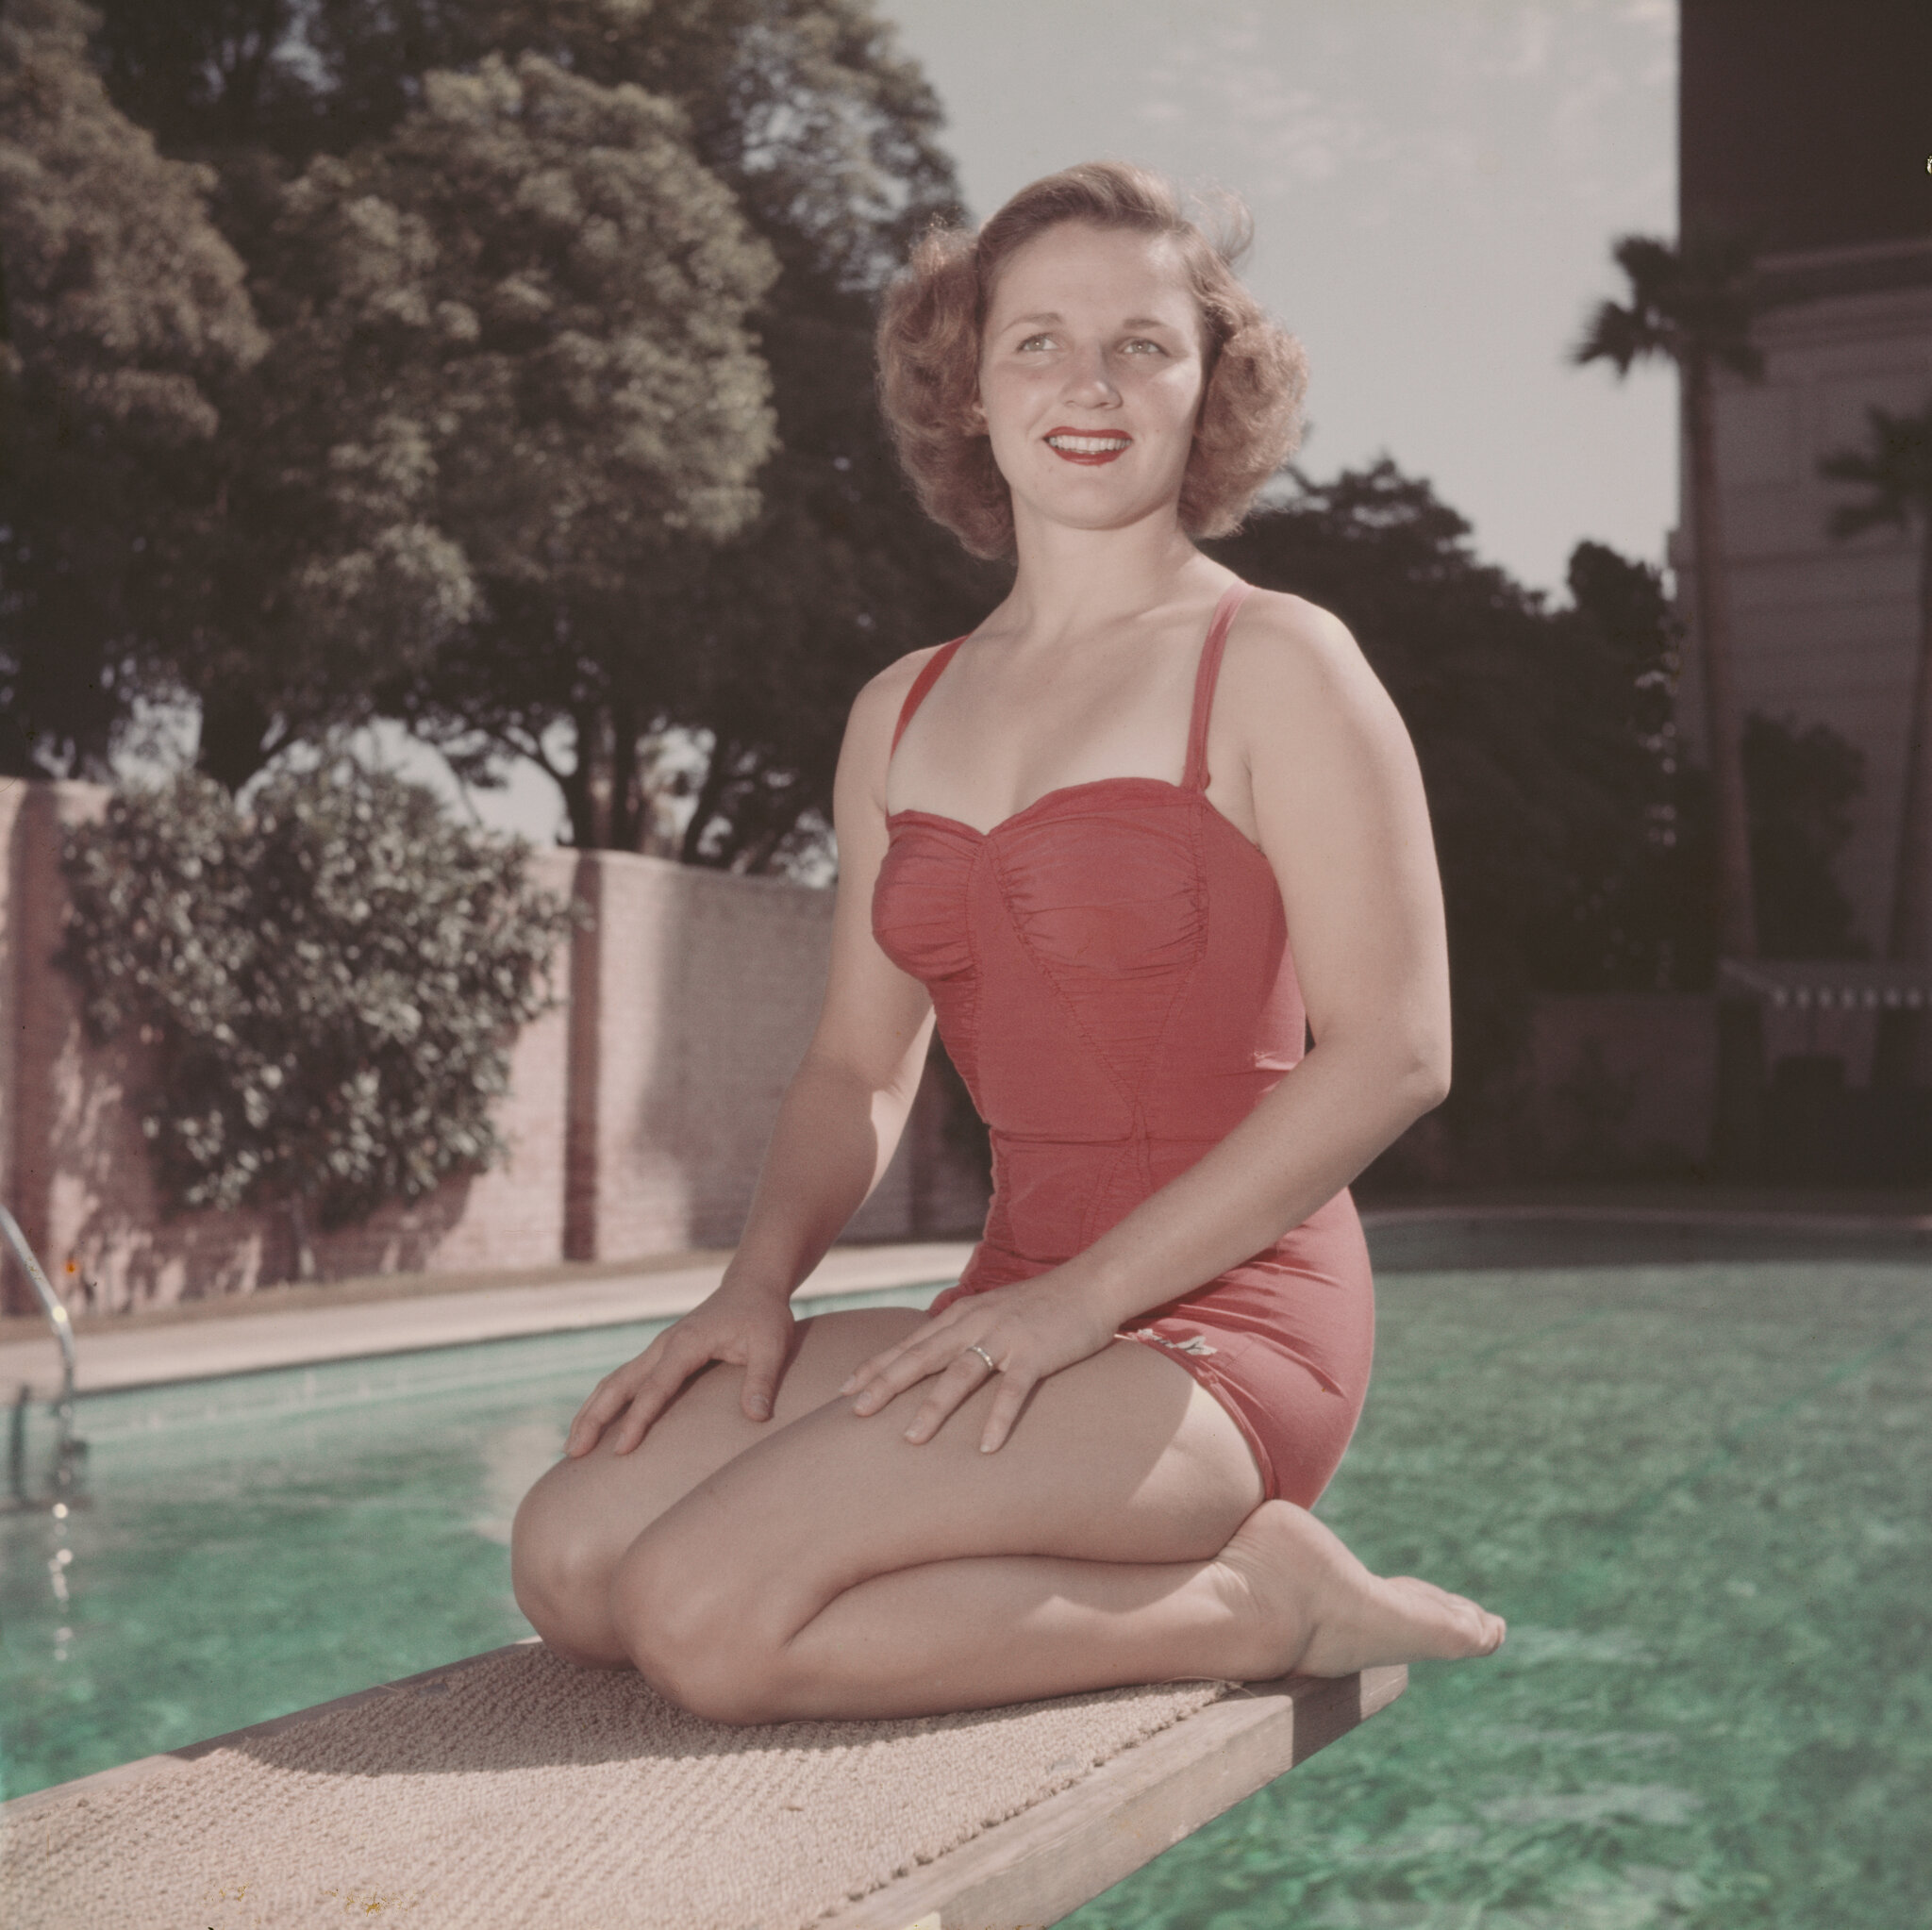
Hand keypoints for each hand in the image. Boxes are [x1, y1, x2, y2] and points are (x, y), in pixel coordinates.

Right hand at [565, 1282, 793, 1456]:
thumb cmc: (763, 1315)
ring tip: (571, 1447)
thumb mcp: (773, 1344)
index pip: (655, 1387)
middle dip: (593, 1417)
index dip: (637, 1420)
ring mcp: (658, 1349)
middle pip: (619, 1383)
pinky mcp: (660, 1354)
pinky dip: (604, 1401)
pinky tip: (595, 1423)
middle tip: (572, 1453)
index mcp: (686, 1343)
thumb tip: (756, 1416)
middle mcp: (663, 1345)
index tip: (620, 1451)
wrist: (752, 1284)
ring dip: (591, 1411)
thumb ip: (763, 1379)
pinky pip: (625, 1379)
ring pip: (615, 1381)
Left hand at [836, 1270, 1118, 1452]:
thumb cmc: (1041, 1304)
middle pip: (921, 1357)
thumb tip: (933, 1356)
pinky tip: (985, 1448)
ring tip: (910, 1439)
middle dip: (886, 1384)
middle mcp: (976, 1324)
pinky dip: (998, 1419)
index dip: (876, 1366)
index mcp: (961, 1315)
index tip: (843, 1389)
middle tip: (854, 1412)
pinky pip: (1013, 1391)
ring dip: (934, 1407)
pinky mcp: (1036, 1355)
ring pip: (960, 1375)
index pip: (909, 1344)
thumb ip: (963, 1331)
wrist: (1091, 1285)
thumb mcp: (992, 1311)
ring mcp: (1005, 1338)